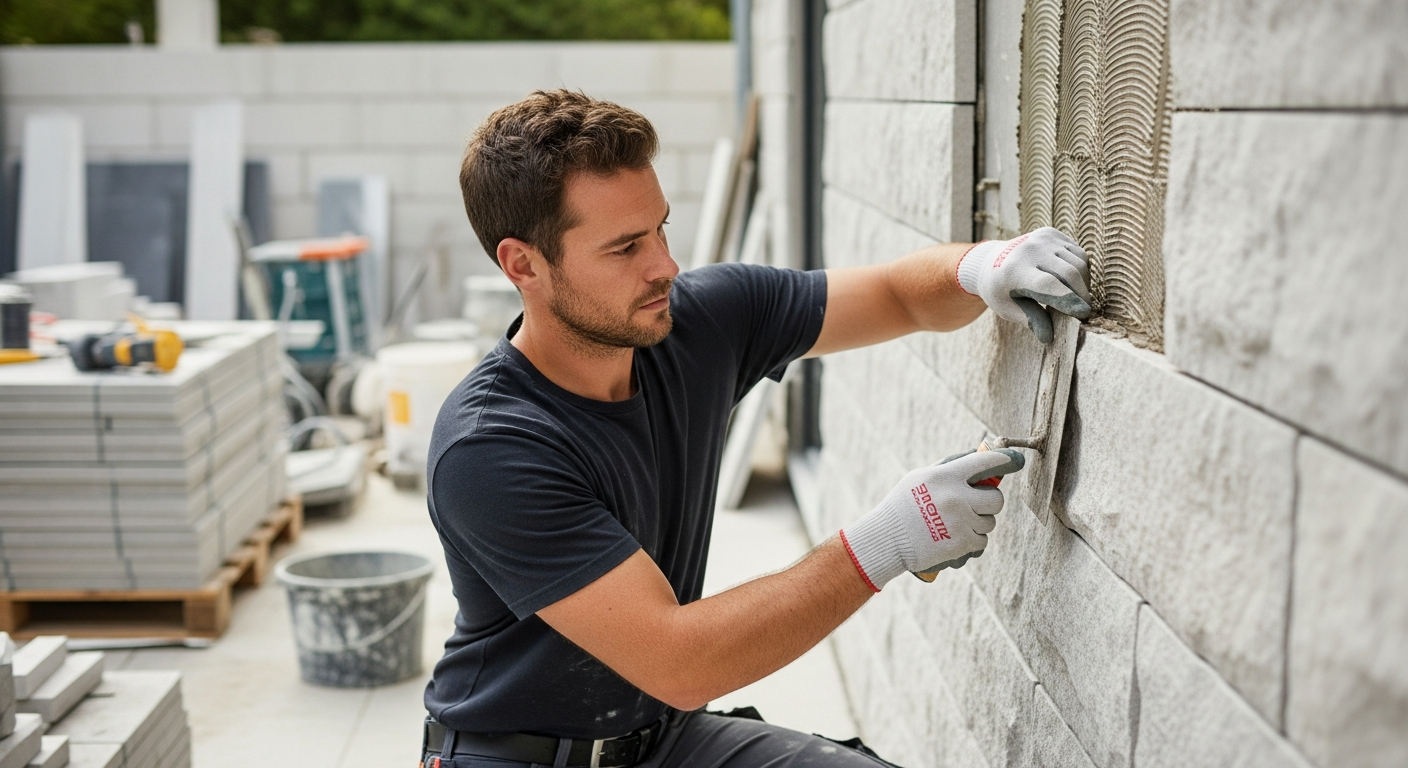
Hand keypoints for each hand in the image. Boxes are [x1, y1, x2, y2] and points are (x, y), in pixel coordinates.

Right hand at [838, 449, 1023, 590]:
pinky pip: (982, 541)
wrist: (887, 539)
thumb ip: (950, 467)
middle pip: (996, 499)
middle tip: (975, 504)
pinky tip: (954, 537)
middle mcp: (955, 497)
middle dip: (989, 502)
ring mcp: (960, 522)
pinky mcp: (961, 544)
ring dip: (978, 523)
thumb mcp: (921, 478)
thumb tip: (981, 455)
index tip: (1017, 460)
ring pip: (990, 522)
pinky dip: (972, 541)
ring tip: (956, 523)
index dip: (1005, 460)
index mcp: (945, 476)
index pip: (984, 463)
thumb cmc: (903, 505)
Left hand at [957, 227, 1091, 342]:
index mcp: (1013, 271)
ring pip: (1078, 262)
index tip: (1084, 314)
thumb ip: (1030, 320)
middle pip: (1068, 274)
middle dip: (1081, 296)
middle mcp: (1029, 250)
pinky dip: (1081, 270)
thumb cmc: (999, 290)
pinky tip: (1072, 282)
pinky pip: (1078, 253)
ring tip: (1077, 299)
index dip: (1068, 300)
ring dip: (1083, 284)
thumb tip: (1049, 337)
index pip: (1048, 285)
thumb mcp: (1007, 309)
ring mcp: (1041, 239)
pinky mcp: (1051, 234)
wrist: (989, 260)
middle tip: (1084, 313)